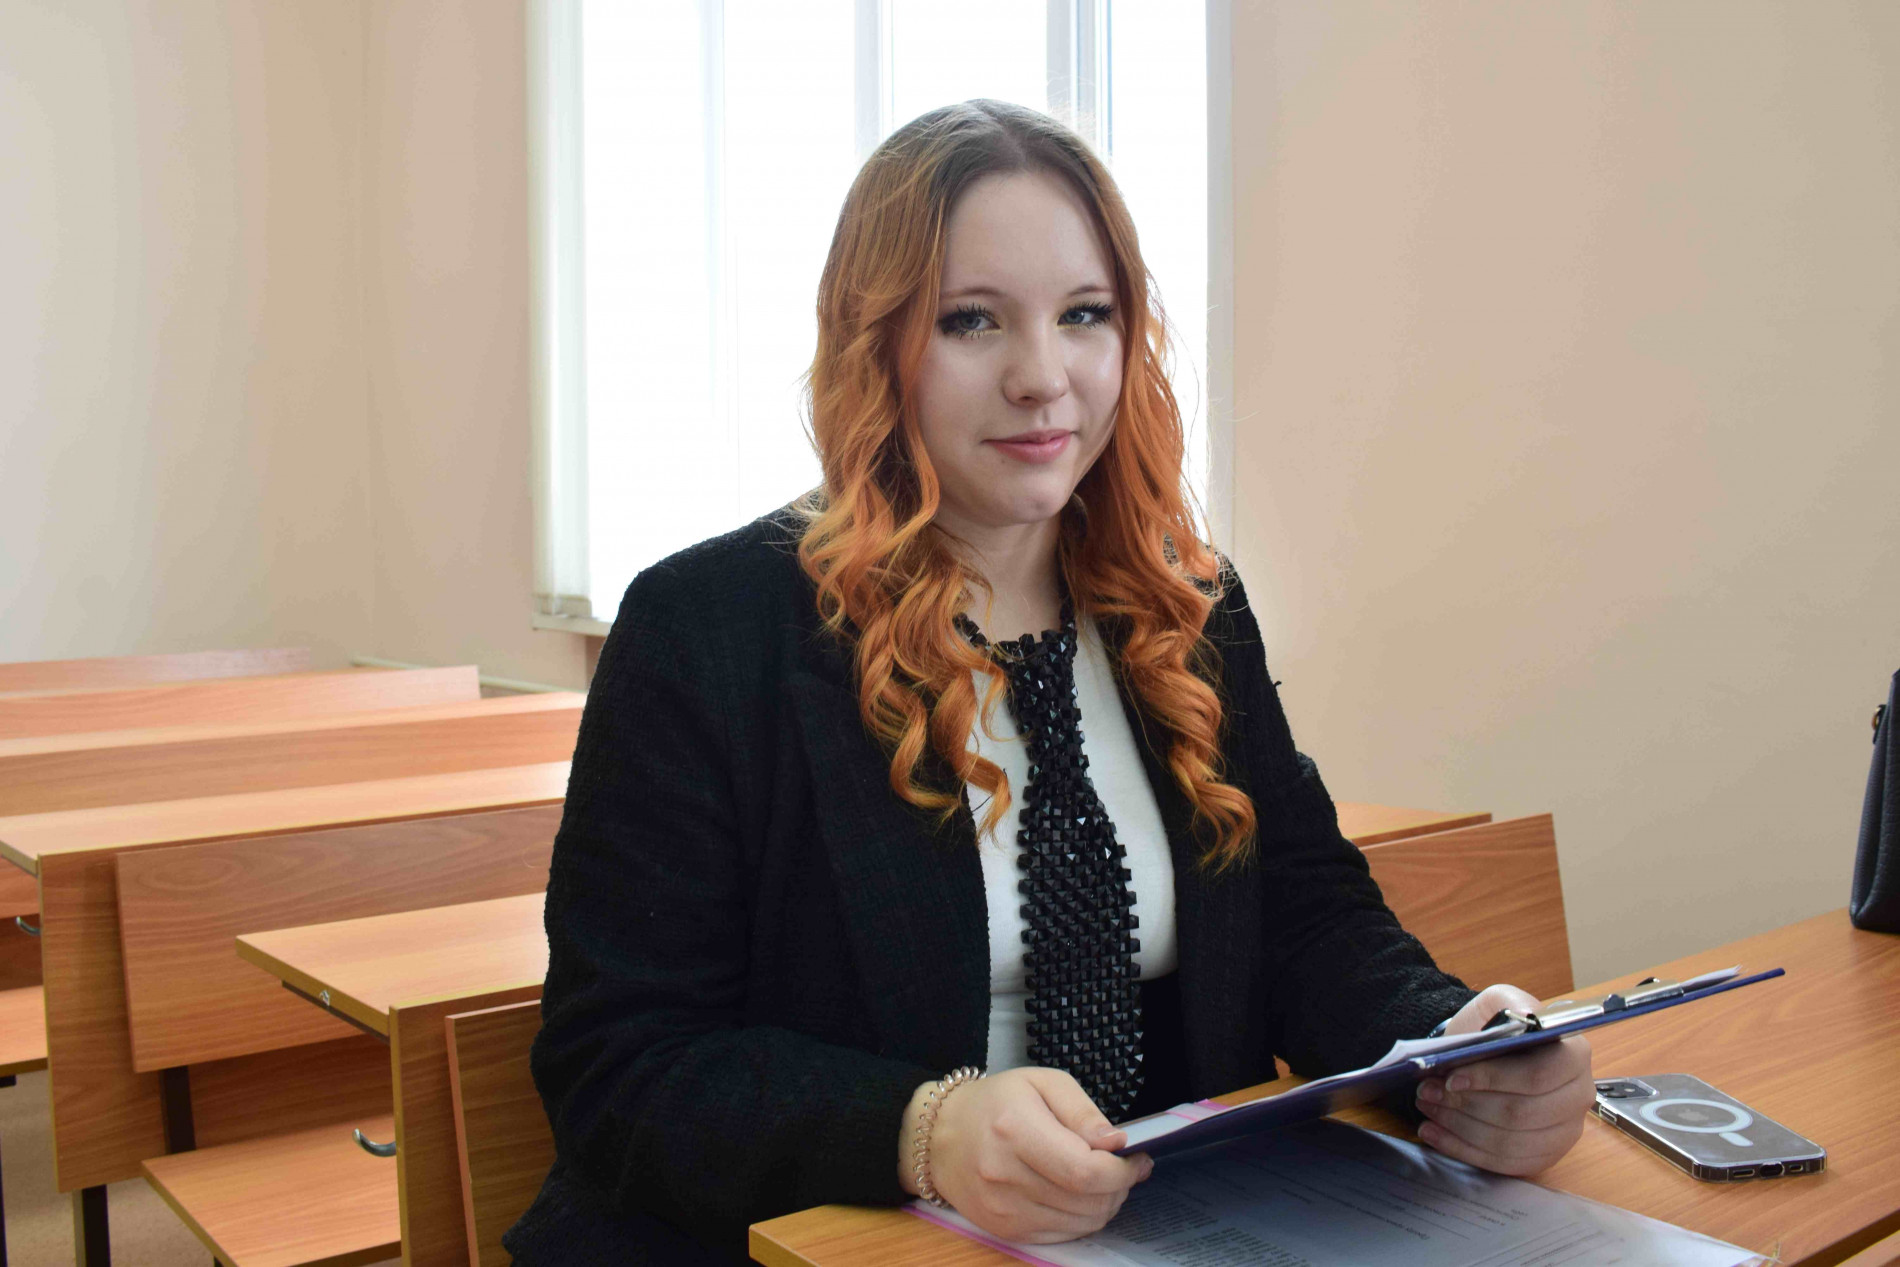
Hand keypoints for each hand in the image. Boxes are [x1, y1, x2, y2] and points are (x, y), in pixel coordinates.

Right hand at [900, 1067, 1152, 1243]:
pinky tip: (1077, 1195)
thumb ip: (1083, 1111)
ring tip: (1101, 1180)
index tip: (1137, 1158)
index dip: (1122, 1171)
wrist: (942, 1136)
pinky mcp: (1004, 1229)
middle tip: (1124, 1168)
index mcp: (1016, 1130)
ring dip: (1104, 1205)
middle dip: (1119, 1187)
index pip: (1085, 1171)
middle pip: (1087, 1201)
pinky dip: (1080, 1218)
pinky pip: (1062, 1234)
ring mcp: (1003, 1208)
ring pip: (1080, 1223)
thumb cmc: (996, 1103)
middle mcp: (1005, 1174)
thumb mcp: (1042, 1083)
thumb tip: (1116, 1142)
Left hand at [1413, 983, 1594, 1175]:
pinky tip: (1433, 1133)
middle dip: (1467, 1106)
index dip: (1492, 1080)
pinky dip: (1463, 1150)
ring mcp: (1565, 1131)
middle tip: (1427, 1093)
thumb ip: (1509, 1004)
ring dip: (1459, 1127)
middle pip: (1521, 1114)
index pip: (1536, 1076)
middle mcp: (1578, 1096)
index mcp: (1574, 1055)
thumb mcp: (1500, 1003)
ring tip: (1427, 1109)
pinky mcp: (1546, 1156)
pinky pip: (1503, 1163)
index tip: (1453, 1078)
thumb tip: (1523, 1015)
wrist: (1494, 1051)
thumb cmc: (1498, 1029)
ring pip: (1509, 1142)